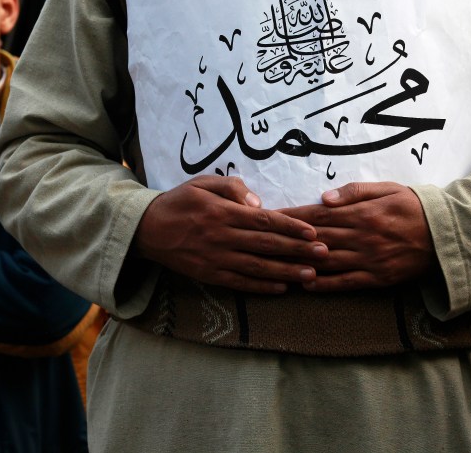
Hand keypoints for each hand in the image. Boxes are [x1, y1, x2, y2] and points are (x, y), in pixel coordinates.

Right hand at [132, 176, 327, 293]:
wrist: (146, 229)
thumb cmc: (179, 202)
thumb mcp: (202, 183)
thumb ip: (232, 187)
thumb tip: (258, 202)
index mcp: (221, 212)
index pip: (264, 221)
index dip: (290, 228)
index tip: (313, 232)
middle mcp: (220, 237)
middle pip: (266, 246)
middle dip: (298, 251)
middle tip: (325, 254)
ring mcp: (215, 259)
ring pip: (257, 267)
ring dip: (286, 272)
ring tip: (311, 275)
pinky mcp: (209, 275)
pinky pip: (240, 283)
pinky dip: (262, 287)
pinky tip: (282, 288)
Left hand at [279, 181, 435, 291]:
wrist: (449, 234)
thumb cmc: (414, 206)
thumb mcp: (387, 189)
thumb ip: (355, 191)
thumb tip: (323, 197)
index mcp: (363, 213)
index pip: (318, 215)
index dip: (292, 217)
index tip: (270, 217)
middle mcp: (363, 237)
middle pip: (317, 238)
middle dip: (287, 239)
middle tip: (262, 239)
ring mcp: (370, 260)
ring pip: (327, 262)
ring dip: (300, 263)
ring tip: (275, 264)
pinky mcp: (378, 278)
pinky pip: (346, 283)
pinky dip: (324, 284)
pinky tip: (305, 284)